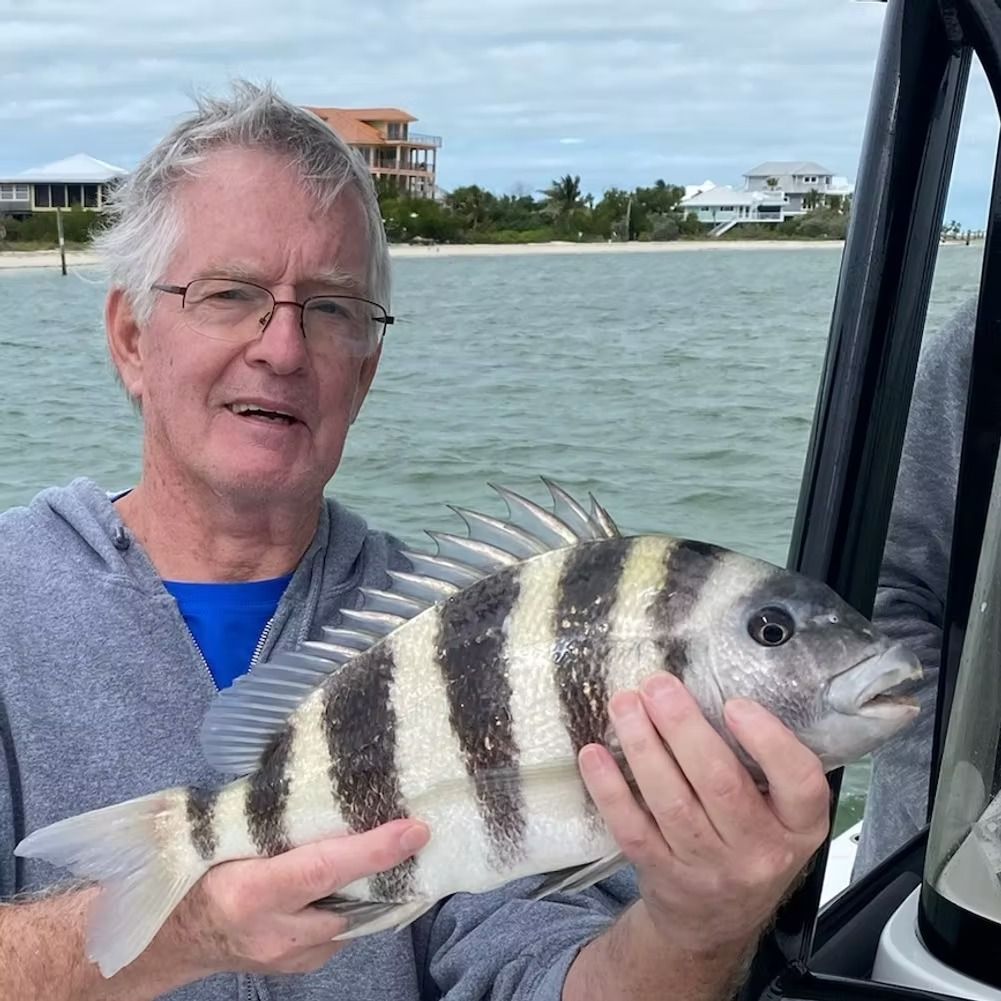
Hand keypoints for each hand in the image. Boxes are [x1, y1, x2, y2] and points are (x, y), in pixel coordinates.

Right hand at [170, 818, 428, 975]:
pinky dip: (351, 903)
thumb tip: (326, 777)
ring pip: (352, 917)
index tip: (415, 830)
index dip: (373, 849)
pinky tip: (353, 879)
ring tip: (386, 848)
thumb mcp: (225, 839)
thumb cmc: (195, 872)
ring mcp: (289, 958)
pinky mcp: (301, 967)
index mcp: (250, 892)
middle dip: (385, 868)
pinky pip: (342, 930)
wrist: (169, 938)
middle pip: (350, 896)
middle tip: (412, 832)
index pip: (324, 868)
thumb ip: (270, 819)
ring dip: (369, 886)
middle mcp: (274, 933)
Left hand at [578, 671, 829, 954]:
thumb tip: (713, 688)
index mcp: (797, 827)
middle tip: (657, 685)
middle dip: (684, 727)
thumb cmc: (747, 846)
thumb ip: (764, 765)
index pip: (800, 783)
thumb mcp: (780, 816)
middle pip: (721, 784)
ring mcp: (707, 867)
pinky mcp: (662, 874)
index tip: (735, 703)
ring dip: (643, 746)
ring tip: (625, 704)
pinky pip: (632, 828)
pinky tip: (594, 753)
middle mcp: (757, 850)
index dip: (768, 741)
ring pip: (672, 802)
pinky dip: (610, 788)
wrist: (714, 923)